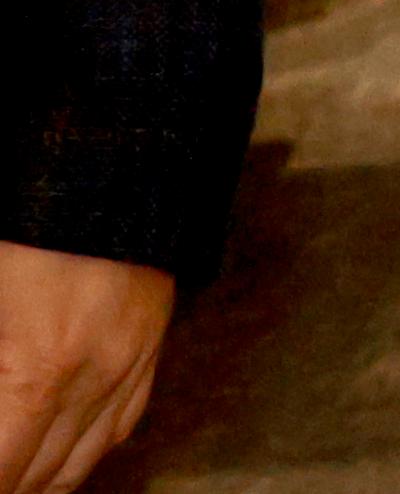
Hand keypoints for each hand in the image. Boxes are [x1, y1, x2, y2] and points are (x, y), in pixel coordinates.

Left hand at [0, 242, 171, 493]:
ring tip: (11, 479)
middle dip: (7, 482)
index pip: (1, 468)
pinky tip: (59, 456)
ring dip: (38, 481)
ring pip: (79, 461)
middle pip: (36, 474)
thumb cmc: (30, 229)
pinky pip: (119, 425)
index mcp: (40, 372)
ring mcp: (128, 367)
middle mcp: (93, 380)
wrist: (113, 171)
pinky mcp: (150, 349)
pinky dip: (83, 453)